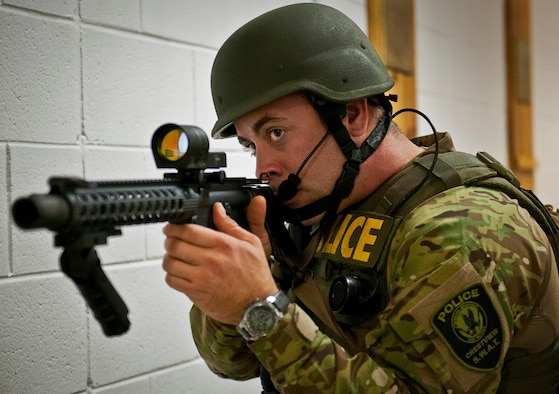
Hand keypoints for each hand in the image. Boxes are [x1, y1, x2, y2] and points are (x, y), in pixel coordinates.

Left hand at [162, 195, 277, 324]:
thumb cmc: (255, 276)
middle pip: (175, 245)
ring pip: (170, 263)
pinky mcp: (196, 293)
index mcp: (224, 245)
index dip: (175, 227)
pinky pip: (172, 281)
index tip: (173, 227)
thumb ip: (230, 225)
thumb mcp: (251, 243)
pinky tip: (179, 272)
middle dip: (169, 240)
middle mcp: (211, 260)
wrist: (257, 306)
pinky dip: (171, 275)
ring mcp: (202, 278)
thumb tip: (217, 209)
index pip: (189, 230)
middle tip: (172, 240)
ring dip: (169, 258)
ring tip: (175, 257)